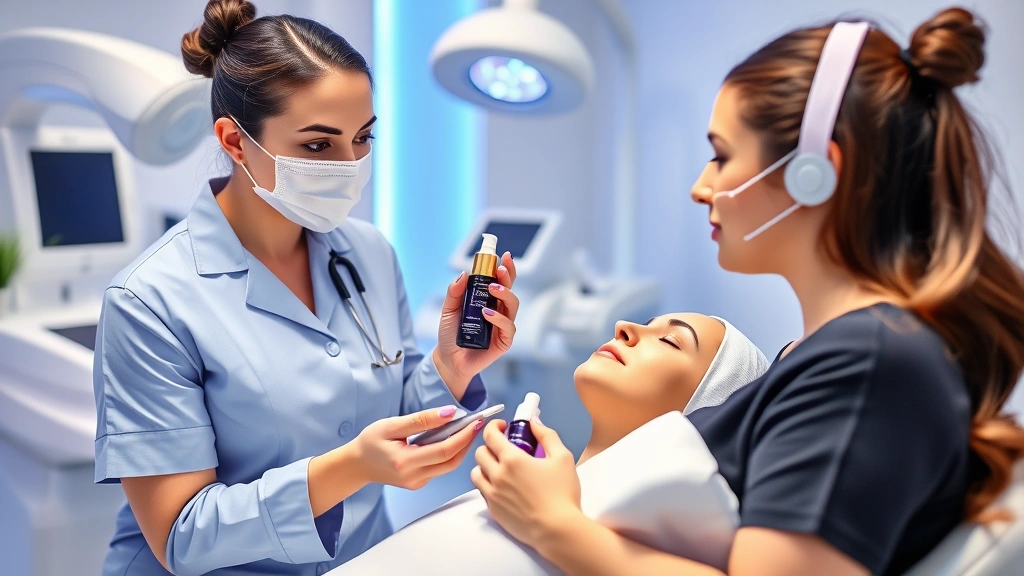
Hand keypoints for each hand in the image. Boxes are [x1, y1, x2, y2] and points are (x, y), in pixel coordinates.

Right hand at [352, 406, 481, 489]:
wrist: (357, 465)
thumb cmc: (370, 442)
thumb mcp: (392, 425)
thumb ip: (421, 420)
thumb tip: (450, 413)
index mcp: (406, 462)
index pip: (444, 451)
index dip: (464, 436)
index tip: (476, 421)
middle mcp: (414, 477)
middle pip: (451, 462)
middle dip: (467, 442)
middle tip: (478, 424)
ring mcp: (417, 483)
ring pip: (448, 467)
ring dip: (460, 448)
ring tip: (468, 428)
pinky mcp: (419, 484)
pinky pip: (439, 468)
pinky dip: (449, 454)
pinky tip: (450, 439)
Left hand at [434, 252, 519, 388]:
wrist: (448, 359)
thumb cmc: (450, 334)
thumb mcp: (448, 310)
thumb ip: (454, 292)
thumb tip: (464, 273)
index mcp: (488, 301)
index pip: (500, 281)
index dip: (505, 268)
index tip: (504, 255)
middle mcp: (499, 311)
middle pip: (510, 290)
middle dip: (508, 277)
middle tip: (500, 269)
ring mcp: (502, 326)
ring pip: (513, 306)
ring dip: (505, 294)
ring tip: (492, 289)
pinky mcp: (503, 341)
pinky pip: (508, 327)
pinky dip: (500, 319)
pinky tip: (488, 314)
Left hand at [470, 418, 581, 547]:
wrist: (557, 530)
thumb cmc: (563, 493)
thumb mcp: (562, 457)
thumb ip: (547, 435)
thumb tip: (534, 423)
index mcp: (512, 459)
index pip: (489, 435)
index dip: (493, 426)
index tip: (502, 426)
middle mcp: (497, 475)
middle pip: (479, 453)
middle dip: (490, 446)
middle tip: (504, 448)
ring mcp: (492, 495)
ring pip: (475, 473)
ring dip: (484, 466)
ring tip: (499, 468)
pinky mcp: (493, 511)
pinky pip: (482, 492)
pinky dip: (488, 485)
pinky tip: (504, 487)